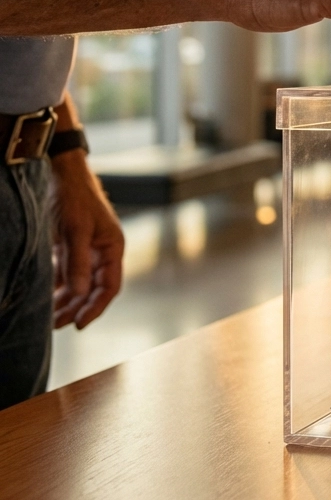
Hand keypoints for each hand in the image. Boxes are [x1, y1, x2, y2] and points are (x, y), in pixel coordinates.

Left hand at [51, 150, 124, 329]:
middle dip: (77, 307)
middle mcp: (103, 251)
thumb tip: (79, 293)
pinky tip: (48, 297)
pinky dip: (60, 286)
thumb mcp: (75, 231)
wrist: (64, 174)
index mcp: (113, 247)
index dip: (96, 307)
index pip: (110, 286)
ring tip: (50, 316)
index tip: (79, 324)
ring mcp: (88, 249)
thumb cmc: (75, 198)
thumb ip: (77, 263)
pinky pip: (69, 273)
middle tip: (57, 325)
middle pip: (94, 288)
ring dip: (67, 299)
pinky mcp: (73, 246)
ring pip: (80, 283)